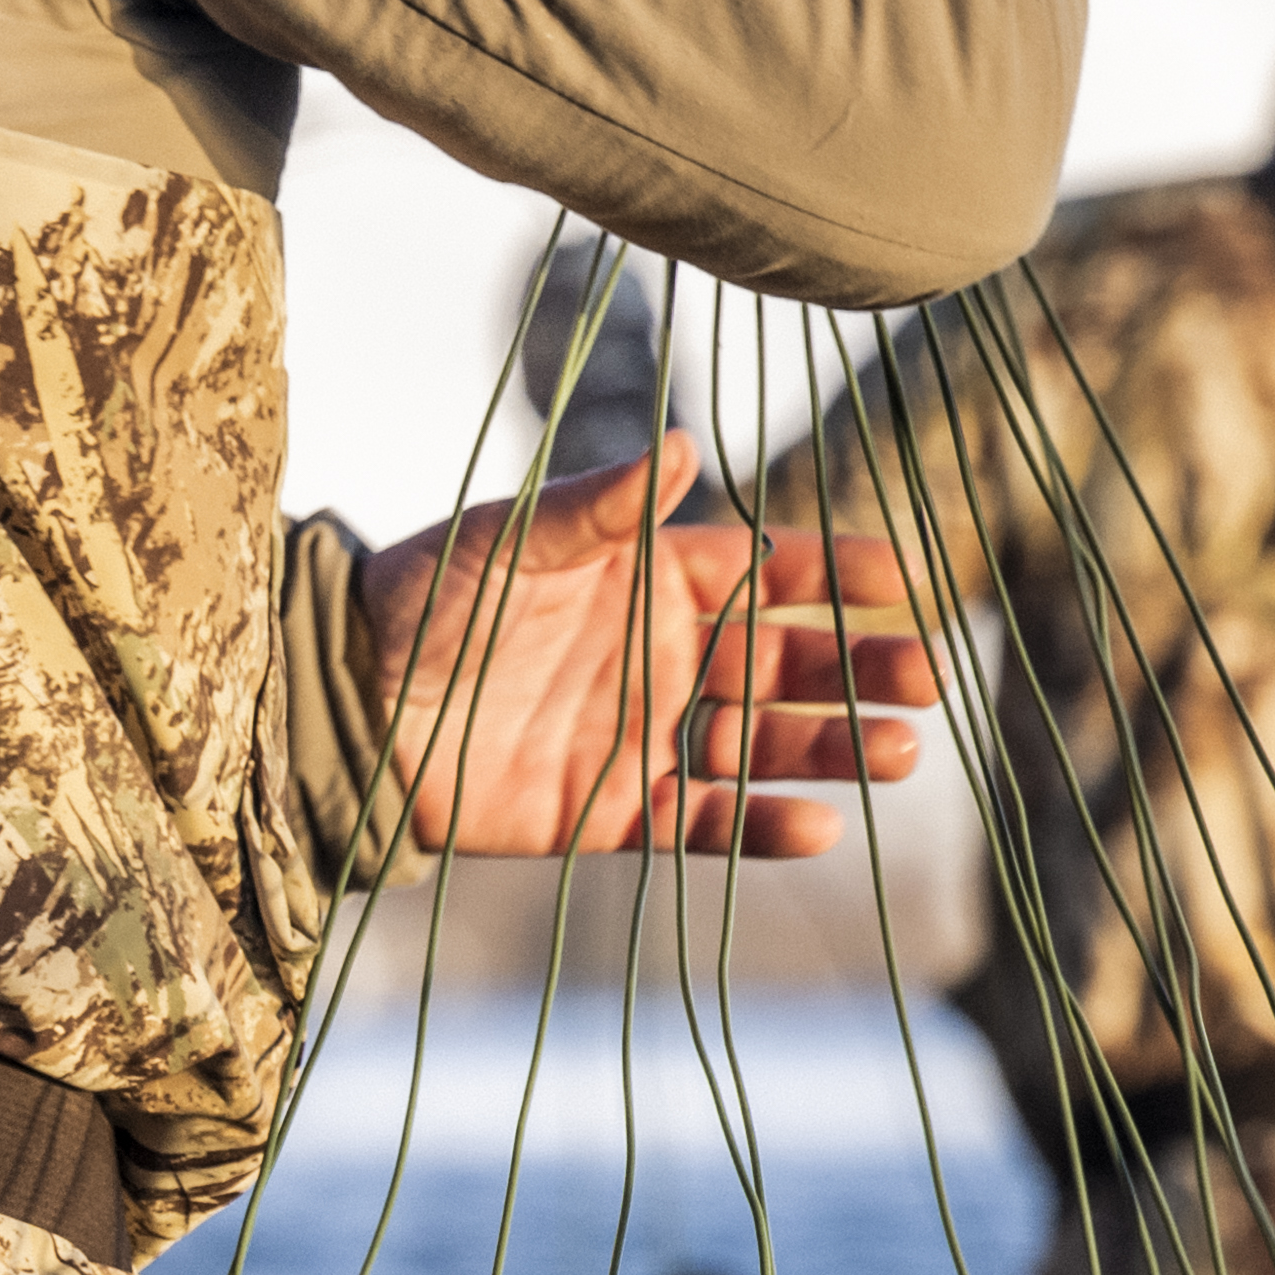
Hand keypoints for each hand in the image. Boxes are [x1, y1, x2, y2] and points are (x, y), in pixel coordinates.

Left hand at [358, 435, 939, 858]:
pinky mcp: (618, 812)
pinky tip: (819, 827)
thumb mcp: (514, 537)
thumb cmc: (427, 596)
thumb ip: (601, 506)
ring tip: (898, 751)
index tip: (903, 575)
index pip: (770, 571)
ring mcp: (649, 737)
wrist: (349, 706)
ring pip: (765, 745)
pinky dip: (763, 830)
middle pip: (789, 663)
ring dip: (833, 748)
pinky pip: (707, 824)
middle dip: (860, 668)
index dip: (836, 573)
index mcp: (657, 579)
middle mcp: (667, 657)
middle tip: (925, 678)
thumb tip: (687, 444)